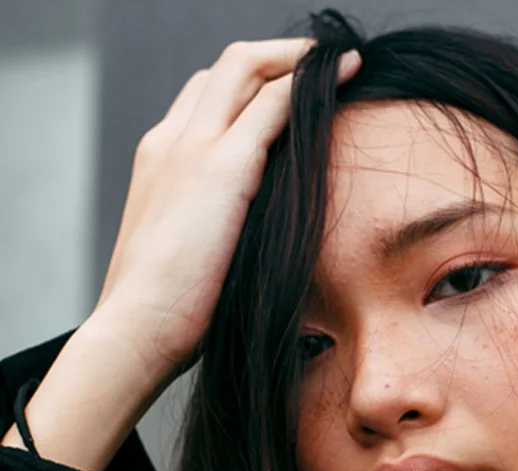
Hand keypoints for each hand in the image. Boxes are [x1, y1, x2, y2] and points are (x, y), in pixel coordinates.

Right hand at [92, 38, 360, 375]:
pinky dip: (309, 81)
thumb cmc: (165, 317)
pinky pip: (274, 103)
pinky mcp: (222, 167)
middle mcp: (171, 142)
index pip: (204, 99)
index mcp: (159, 163)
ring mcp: (193, 148)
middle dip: (276, 58)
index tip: (289, 96)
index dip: (250, 89)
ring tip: (340, 63)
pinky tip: (346, 76)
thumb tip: (253, 252)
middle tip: (324, 65)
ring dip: (295, 58)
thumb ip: (215, 236)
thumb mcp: (189, 261)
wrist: (135, 330)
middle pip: (225, 70)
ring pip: (246, 68)